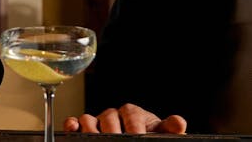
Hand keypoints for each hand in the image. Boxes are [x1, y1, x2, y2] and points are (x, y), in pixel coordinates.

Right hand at [63, 103, 186, 133]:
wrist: (137, 139)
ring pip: (89, 119)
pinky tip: (73, 129)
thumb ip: (168, 128)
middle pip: (108, 117)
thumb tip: (179, 123)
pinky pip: (75, 123)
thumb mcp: (159, 133)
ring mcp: (98, 122)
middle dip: (112, 131)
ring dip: (91, 129)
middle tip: (117, 140)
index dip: (134, 126)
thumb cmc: (147, 135)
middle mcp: (114, 115)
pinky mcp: (85, 129)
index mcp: (133, 113)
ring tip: (97, 139)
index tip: (137, 136)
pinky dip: (72, 125)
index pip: (132, 115)